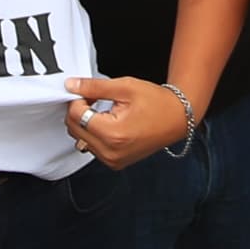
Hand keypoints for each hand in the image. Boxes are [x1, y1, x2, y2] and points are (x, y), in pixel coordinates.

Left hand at [62, 75, 190, 170]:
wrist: (177, 118)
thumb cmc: (158, 103)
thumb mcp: (125, 87)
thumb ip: (94, 87)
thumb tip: (72, 86)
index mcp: (113, 134)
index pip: (75, 116)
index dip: (77, 99)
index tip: (87, 92)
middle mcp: (110, 152)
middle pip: (73, 129)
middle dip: (78, 111)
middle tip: (94, 98)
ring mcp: (112, 160)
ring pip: (80, 139)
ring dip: (84, 123)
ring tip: (104, 111)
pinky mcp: (115, 162)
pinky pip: (92, 147)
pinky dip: (93, 133)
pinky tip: (107, 123)